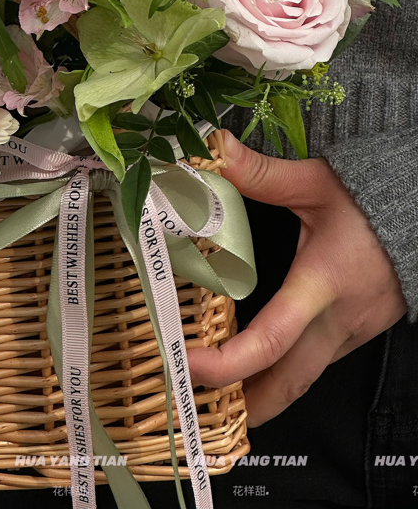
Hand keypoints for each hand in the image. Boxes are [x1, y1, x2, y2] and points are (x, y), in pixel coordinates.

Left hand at [186, 130, 404, 425]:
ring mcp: (350, 331)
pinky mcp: (356, 331)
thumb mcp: (316, 182)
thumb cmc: (373, 201)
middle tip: (199, 414)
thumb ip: (262, 171)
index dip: (227, 362)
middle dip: (243, 407)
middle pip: (288, 384)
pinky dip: (284, 373)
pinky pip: (316, 362)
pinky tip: (259, 369)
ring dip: (263, 394)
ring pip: (304, 378)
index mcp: (321, 285)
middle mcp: (336, 319)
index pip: (272, 338)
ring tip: (220, 400)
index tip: (189, 364)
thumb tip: (214, 148)